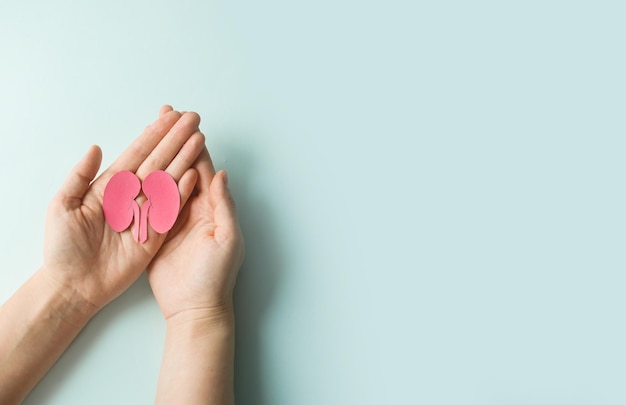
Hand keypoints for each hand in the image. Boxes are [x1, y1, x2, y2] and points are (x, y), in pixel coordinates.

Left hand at [41, 106, 204, 310]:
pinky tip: (194, 174)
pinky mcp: (155, 234)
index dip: (154, 134)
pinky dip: (183, 192)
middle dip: (175, 139)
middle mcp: (131, 196)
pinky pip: (172, 209)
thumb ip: (79, 176)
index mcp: (110, 186)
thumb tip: (95, 147)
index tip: (169, 116)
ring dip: (184, 159)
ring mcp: (145, 214)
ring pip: (169, 180)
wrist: (74, 285)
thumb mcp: (62, 206)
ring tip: (198, 139)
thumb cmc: (63, 248)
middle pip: (158, 161)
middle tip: (192, 119)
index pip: (137, 154)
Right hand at [147, 107, 243, 322]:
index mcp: (212, 208)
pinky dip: (144, 184)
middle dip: (173, 141)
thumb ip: (223, 206)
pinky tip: (134, 168)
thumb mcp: (227, 240)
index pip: (203, 168)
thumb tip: (221, 174)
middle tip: (164, 115)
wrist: (194, 308)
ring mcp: (173, 220)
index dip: (193, 144)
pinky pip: (149, 203)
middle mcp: (193, 209)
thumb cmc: (216, 276)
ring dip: (158, 156)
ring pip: (164, 181)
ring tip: (148, 133)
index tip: (185, 120)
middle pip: (182, 168)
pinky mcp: (155, 232)